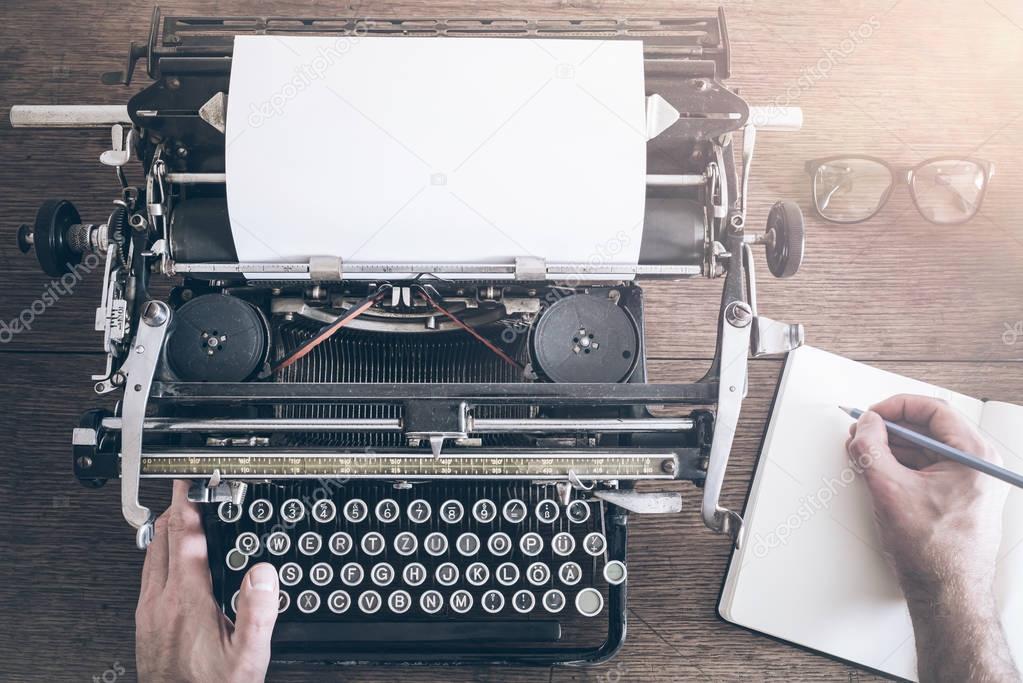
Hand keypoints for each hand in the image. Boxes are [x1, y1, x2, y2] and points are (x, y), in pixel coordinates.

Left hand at [136, 481, 279, 682]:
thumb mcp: (248, 656)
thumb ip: (257, 612)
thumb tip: (263, 572)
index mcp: (188, 601)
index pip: (184, 537)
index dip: (188, 504)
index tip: (192, 481)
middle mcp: (161, 602)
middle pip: (163, 539)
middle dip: (177, 509)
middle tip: (189, 489)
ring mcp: (148, 612)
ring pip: (151, 555)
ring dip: (166, 530)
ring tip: (180, 514)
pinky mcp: (144, 623)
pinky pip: (148, 575)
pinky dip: (160, 554)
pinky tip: (170, 559)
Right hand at [846, 394, 1007, 593]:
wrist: (948, 594)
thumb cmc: (933, 552)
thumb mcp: (890, 490)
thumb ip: (872, 449)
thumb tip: (866, 425)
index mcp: (975, 456)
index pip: (933, 410)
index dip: (895, 407)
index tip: (871, 414)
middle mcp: (979, 465)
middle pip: (929, 428)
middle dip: (890, 428)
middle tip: (862, 434)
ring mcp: (972, 482)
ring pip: (927, 448)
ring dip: (893, 447)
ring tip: (864, 455)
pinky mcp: (960, 497)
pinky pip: (929, 468)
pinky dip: (902, 465)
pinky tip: (879, 472)